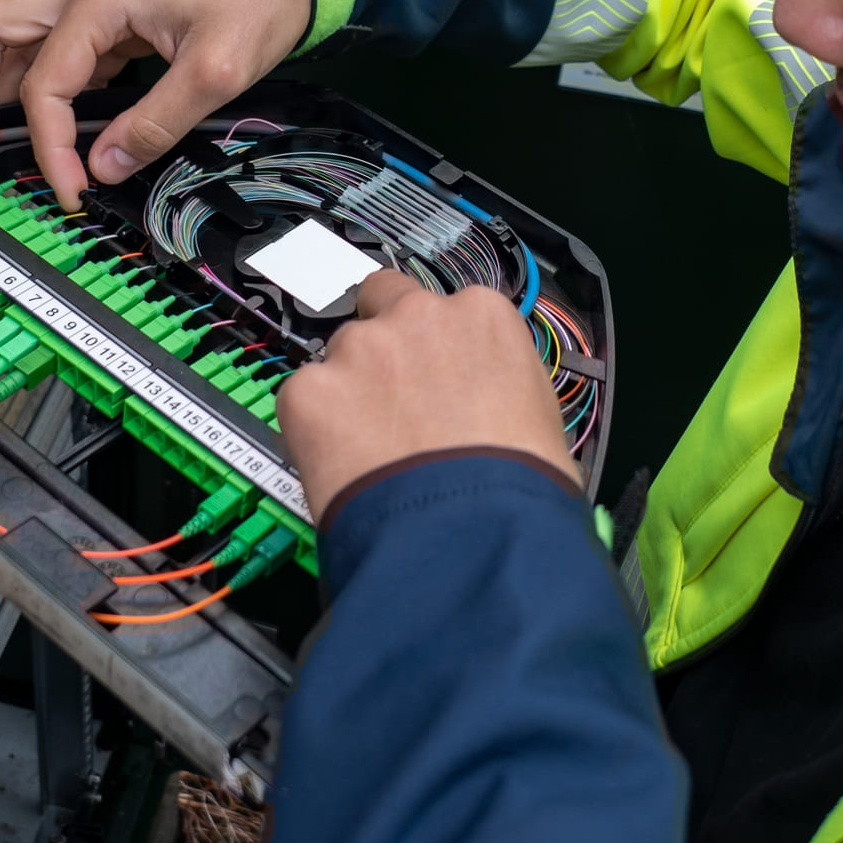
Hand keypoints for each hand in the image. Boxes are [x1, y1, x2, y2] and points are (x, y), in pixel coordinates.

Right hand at [0, 0, 313, 203]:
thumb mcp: (215, 71)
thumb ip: (156, 123)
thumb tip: (108, 164)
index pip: (44, 83)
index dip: (49, 144)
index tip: (68, 183)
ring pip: (16, 32)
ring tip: (5, 131)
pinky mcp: (115, 9)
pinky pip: (59, 42)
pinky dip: (47, 77)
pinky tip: (67, 113)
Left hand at [277, 270, 577, 519]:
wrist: (474, 535)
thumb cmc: (520, 487)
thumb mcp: (539, 416)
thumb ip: (497, 385)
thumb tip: (483, 407)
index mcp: (481, 315)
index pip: (444, 308)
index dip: (436, 347)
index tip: (434, 377)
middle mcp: (417, 316)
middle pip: (382, 308)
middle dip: (384, 346)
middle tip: (391, 402)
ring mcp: (359, 349)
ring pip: (339, 357)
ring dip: (349, 393)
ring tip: (371, 452)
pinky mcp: (310, 391)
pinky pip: (303, 402)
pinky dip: (314, 431)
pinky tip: (345, 468)